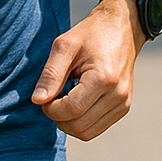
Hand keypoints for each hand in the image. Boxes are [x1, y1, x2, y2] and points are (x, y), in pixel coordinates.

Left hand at [31, 0, 144, 140]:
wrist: (121, 28)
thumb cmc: (90, 34)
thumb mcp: (64, 45)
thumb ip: (50, 74)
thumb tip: (37, 100)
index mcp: (104, 78)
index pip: (71, 110)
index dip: (50, 109)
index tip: (43, 96)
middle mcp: (118, 95)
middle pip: (79, 126)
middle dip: (58, 117)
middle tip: (51, 98)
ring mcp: (123, 104)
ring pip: (87, 132)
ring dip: (68, 121)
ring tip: (63, 98)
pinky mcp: (123, 108)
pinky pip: (96, 128)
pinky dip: (80, 120)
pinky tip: (75, 100)